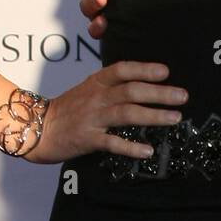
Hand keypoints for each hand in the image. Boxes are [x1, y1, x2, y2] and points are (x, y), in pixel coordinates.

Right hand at [19, 61, 187, 164]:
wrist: (37, 128)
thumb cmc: (68, 108)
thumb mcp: (89, 89)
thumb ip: (113, 85)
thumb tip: (145, 83)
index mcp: (96, 82)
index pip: (123, 70)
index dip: (145, 69)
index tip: (166, 72)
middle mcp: (96, 97)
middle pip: (131, 91)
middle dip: (160, 93)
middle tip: (183, 96)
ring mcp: (92, 118)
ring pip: (127, 113)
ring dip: (153, 115)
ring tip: (175, 118)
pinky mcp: (87, 139)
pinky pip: (112, 142)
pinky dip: (131, 147)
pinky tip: (148, 150)